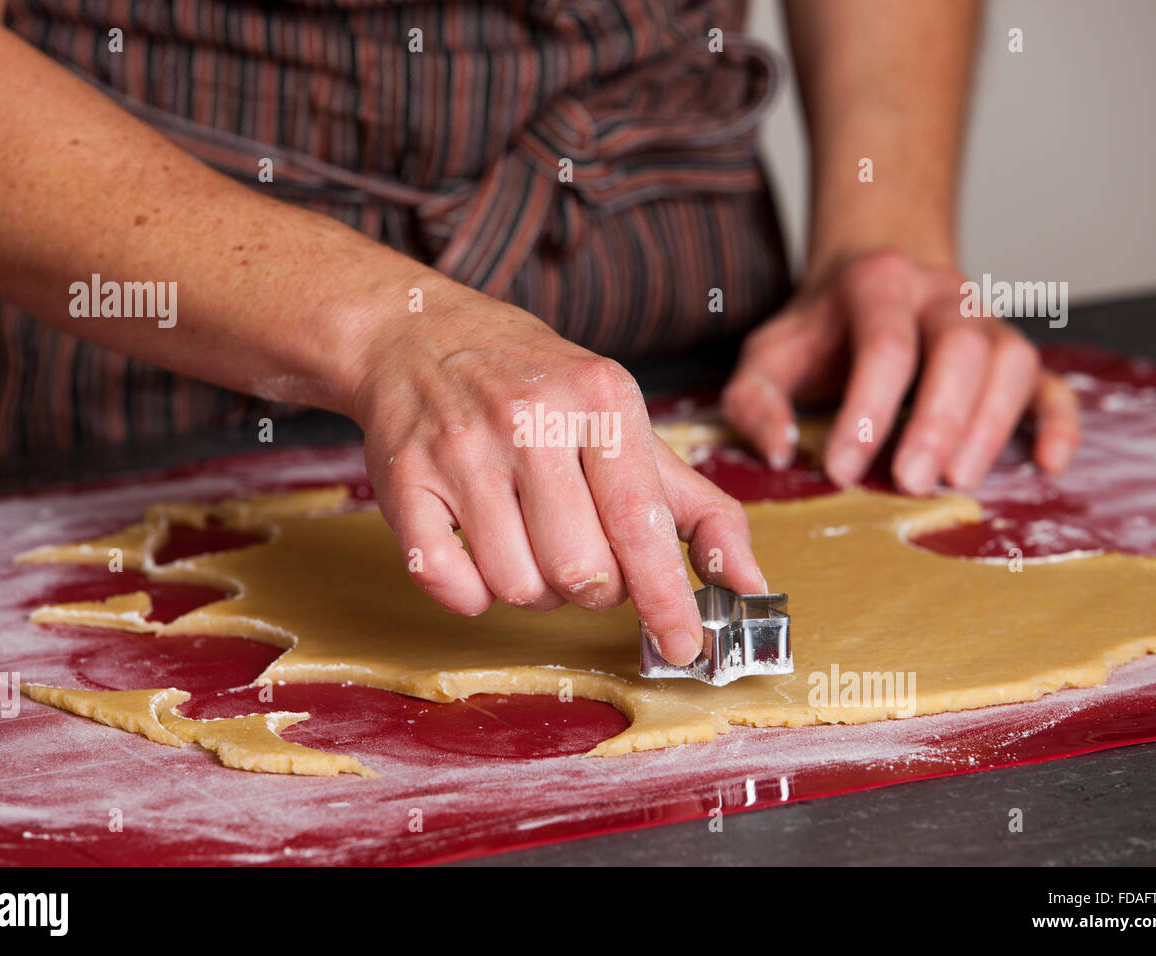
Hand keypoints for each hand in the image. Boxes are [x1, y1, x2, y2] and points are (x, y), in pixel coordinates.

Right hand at [350, 289, 766, 664]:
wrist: (423, 336)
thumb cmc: (538, 388)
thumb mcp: (624, 422)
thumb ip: (694, 506)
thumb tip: (750, 585)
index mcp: (600, 399)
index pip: (640, 522)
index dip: (666, 596)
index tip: (685, 644)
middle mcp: (530, 419)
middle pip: (582, 570)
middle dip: (595, 590)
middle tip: (585, 557)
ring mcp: (461, 450)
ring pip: (518, 586)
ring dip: (534, 591)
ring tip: (530, 544)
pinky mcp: (404, 480)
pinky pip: (448, 585)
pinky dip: (471, 594)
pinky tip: (479, 554)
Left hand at [721, 250, 1080, 492]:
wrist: (872, 275)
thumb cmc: (819, 330)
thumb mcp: (768, 352)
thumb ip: (754, 399)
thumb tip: (777, 451)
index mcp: (879, 283)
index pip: (884, 345)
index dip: (866, 410)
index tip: (842, 469)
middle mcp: (943, 294)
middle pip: (960, 347)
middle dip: (938, 420)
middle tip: (912, 482)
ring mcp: (987, 321)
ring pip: (1011, 361)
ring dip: (991, 424)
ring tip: (959, 479)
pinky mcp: (1013, 355)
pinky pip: (1053, 382)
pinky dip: (1060, 421)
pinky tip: (1049, 463)